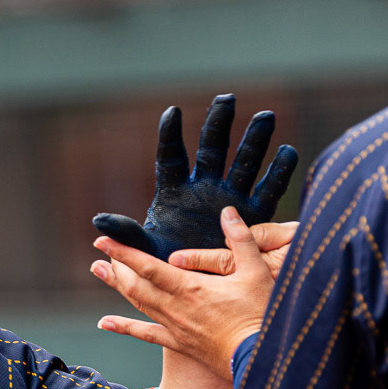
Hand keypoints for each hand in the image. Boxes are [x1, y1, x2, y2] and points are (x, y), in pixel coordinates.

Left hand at [91, 207, 273, 377]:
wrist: (260, 358)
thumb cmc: (260, 315)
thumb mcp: (256, 272)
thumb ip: (240, 239)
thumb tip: (227, 212)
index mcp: (191, 287)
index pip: (148, 266)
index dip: (124, 252)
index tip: (103, 240)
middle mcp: (176, 307)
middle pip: (136, 284)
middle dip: (117, 266)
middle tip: (101, 252)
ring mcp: (175, 326)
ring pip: (138, 304)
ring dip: (117, 286)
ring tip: (98, 270)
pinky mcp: (180, 343)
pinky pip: (146, 334)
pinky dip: (124, 327)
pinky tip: (105, 322)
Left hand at [92, 95, 298, 258]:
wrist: (198, 290)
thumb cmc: (167, 268)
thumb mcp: (146, 250)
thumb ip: (127, 234)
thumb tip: (98, 221)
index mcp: (174, 192)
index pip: (171, 156)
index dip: (171, 135)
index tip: (172, 112)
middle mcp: (204, 188)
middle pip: (212, 148)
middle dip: (219, 123)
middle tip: (228, 98)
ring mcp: (230, 198)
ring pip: (244, 161)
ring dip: (255, 139)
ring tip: (267, 116)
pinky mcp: (253, 215)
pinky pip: (268, 190)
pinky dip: (279, 172)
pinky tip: (288, 152)